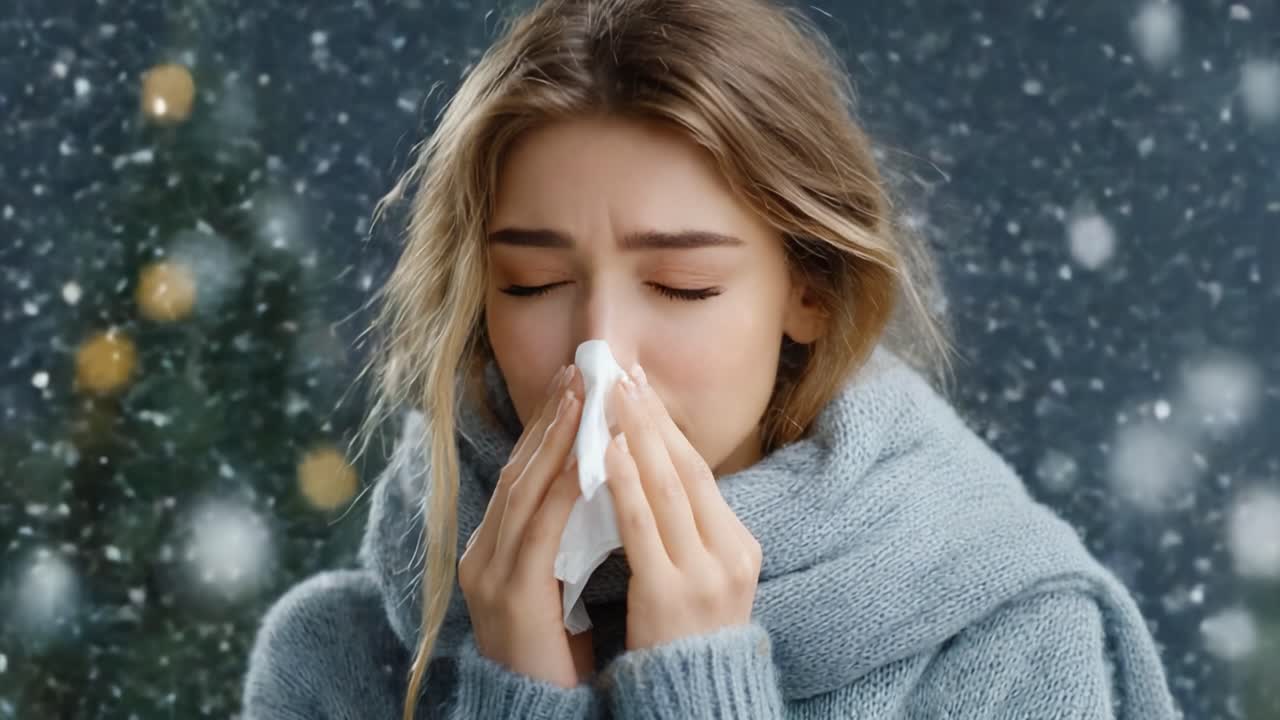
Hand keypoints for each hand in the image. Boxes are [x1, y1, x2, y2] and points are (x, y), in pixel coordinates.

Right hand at [458, 364, 595, 686]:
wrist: (539, 714)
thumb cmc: (557, 654)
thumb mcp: (556, 583)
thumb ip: (563, 537)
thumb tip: (596, 483)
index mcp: (494, 550)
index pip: (523, 474)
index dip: (547, 427)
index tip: (574, 385)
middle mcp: (483, 555)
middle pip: (519, 471)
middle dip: (550, 419)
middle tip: (579, 371)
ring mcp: (491, 575)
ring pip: (525, 491)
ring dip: (556, 440)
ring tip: (581, 396)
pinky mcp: (511, 596)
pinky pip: (539, 531)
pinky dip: (562, 489)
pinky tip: (585, 459)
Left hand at [603, 364, 762, 651]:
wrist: (693, 698)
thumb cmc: (685, 640)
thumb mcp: (703, 579)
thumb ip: (688, 531)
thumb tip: (654, 474)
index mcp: (740, 547)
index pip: (699, 472)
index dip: (666, 426)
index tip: (638, 386)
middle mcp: (730, 554)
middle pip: (685, 469)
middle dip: (651, 416)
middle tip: (621, 371)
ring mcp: (704, 573)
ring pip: (667, 487)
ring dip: (636, 434)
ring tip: (610, 394)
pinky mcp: (670, 593)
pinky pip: (643, 526)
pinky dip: (625, 483)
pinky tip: (607, 450)